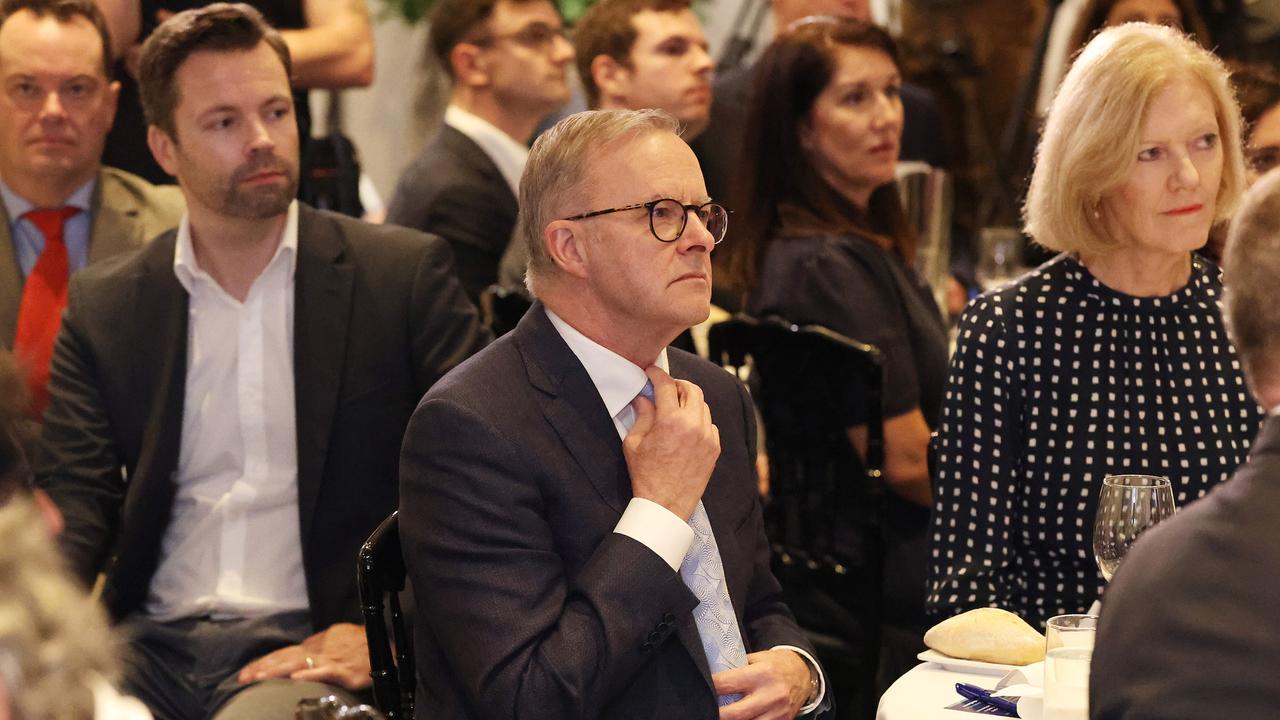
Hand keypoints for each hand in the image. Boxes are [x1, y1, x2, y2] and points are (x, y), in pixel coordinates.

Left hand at [236, 622, 371, 689]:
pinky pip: (325, 671)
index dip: (265, 661)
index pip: (285, 652)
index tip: (246, 672)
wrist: (388, 644)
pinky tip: (296, 678)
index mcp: (317, 643)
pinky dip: (310, 674)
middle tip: (244, 678)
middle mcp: (321, 649)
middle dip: (264, 667)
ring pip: (300, 662)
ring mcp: (332, 659)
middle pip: (287, 656)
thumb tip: (298, 660)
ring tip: (260, 678)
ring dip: (278, 670)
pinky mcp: (345, 670)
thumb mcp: (336, 641)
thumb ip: (317, 649)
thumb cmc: (362, 644)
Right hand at [623, 366, 719, 520]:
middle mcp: (693, 425)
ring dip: (689, 402)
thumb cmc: (645, 476)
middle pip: (691, 389)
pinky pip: (710, 424)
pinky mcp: (714, 448)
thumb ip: (641, 416)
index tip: (651, 371)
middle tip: (666, 389)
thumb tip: (643, 398)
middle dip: (677, 385)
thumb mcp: (634, 443)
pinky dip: (699, 420)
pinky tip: (686, 429)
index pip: (666, 385)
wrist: (665, 505)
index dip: (657, 374)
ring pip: (703, 406)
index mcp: (670, 421)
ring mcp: (707, 437)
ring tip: (675, 410)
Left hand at [713, 649, 812, 719]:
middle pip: (734, 713)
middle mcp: (771, 695)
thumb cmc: (774, 665)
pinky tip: (739, 718)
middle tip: (707, 708)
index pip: (726, 684)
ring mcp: (777, 712)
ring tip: (721, 715)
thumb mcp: (756, 659)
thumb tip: (712, 674)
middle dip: (717, 712)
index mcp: (761, 673)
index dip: (711, 686)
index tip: (701, 687)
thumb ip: (737, 668)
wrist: (802, 674)